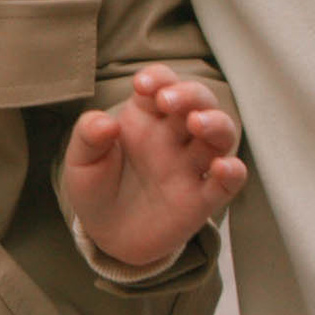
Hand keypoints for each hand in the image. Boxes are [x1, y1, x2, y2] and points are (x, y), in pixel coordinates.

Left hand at [64, 68, 247, 274]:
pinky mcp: (202, 199)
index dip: (159, 78)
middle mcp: (174, 135)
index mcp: (146, 117)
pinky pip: (228, 182)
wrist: (107, 236)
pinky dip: (233, 172)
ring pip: (221, 133)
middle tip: (168, 101)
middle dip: (189, 94)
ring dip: (216, 123)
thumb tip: (105, 122)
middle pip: (199, 101)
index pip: (163, 84)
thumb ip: (88, 136)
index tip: (142, 86)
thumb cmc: (96, 189)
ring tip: (198, 123)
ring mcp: (191, 165)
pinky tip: (222, 167)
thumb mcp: (81, 162)